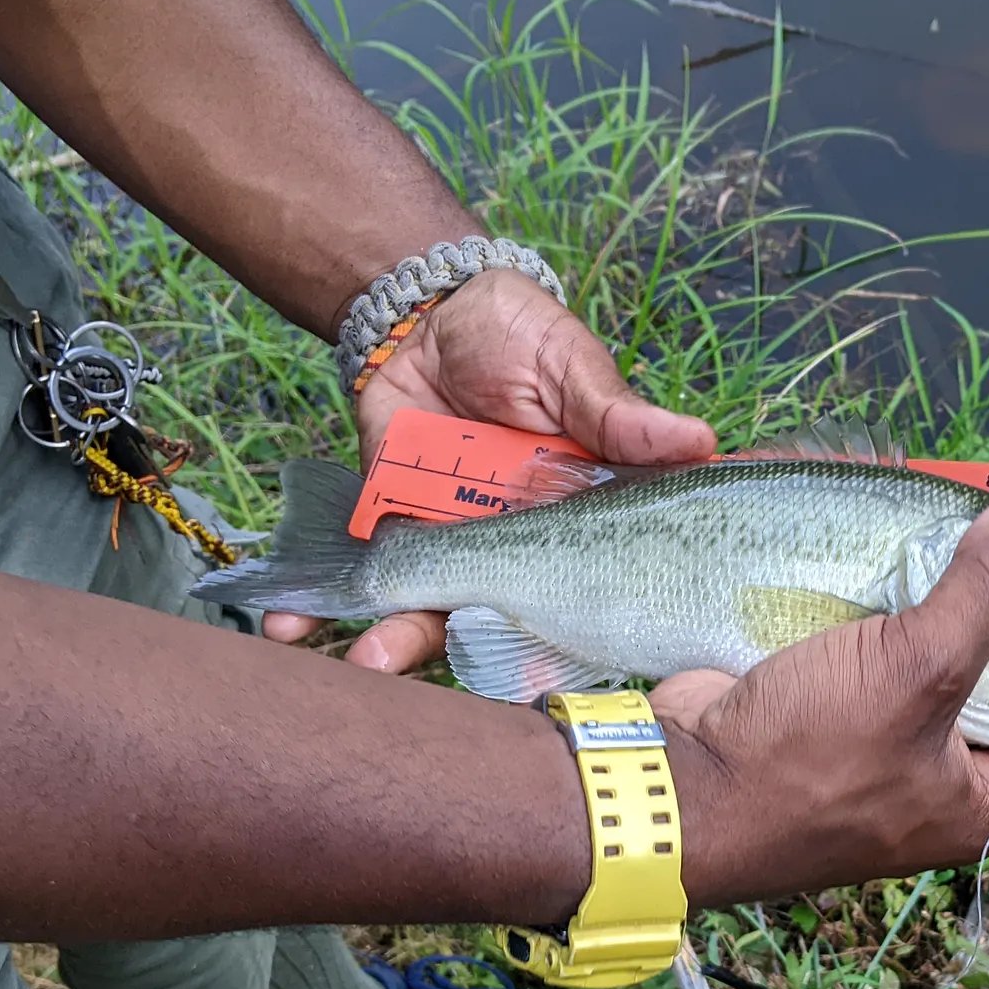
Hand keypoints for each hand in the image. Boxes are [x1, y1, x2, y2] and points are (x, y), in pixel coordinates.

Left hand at [263, 269, 714, 668]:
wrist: (430, 306)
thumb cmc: (522, 336)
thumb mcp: (574, 370)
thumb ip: (620, 418)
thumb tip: (700, 442)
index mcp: (572, 523)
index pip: (575, 595)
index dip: (563, 641)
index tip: (547, 682)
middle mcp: (512, 544)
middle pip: (495, 619)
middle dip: (467, 658)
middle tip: (444, 681)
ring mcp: (448, 537)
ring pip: (426, 609)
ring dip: (392, 644)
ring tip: (362, 666)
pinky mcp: (387, 519)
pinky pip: (360, 572)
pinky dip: (318, 604)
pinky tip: (287, 627)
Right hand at [654, 491, 988, 904]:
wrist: (677, 787)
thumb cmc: (809, 759)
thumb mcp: (916, 671)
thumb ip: (984, 594)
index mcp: (984, 802)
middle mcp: (940, 781)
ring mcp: (881, 748)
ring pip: (937, 662)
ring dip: (945, 602)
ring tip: (968, 529)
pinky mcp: (830, 713)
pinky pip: (877, 653)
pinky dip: (886, 607)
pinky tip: (894, 551)